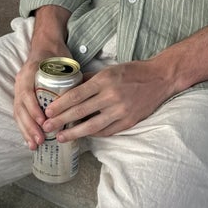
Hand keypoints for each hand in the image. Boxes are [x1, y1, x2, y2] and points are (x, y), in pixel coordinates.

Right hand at [13, 4, 70, 149]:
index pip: (27, 92)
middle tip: (40, 139)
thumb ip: (68, 76)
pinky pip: (19, 114)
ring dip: (25, 130)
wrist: (46, 45)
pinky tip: (30, 141)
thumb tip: (80, 98)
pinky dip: (24, 128)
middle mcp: (21, 80)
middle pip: (20, 106)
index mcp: (30, 71)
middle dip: (29, 125)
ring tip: (35, 145)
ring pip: (18, 113)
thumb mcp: (63, 61)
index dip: (33, 108)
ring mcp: (19, 88)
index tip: (43, 121)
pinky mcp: (21, 96)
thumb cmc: (57, 54)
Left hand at [42, 59, 174, 140]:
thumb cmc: (132, 71)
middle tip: (47, 127)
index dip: (60, 105)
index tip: (48, 111)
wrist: (160, 78)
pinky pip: (106, 131)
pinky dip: (93, 134)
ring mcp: (121, 111)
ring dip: (74, 133)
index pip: (76, 95)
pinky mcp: (129, 122)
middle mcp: (111, 96)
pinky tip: (82, 136)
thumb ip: (90, 80)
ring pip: (92, 126)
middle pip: (80, 112)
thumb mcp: (109, 69)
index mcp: (104, 80)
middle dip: (61, 120)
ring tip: (61, 137)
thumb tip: (70, 88)